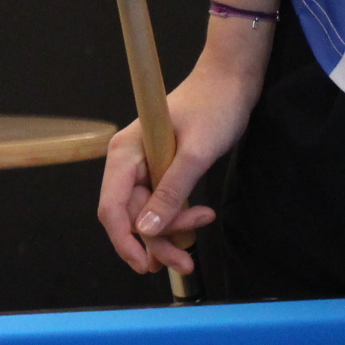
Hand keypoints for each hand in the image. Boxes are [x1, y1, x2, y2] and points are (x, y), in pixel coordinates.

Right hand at [94, 44, 266, 276]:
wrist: (232, 79)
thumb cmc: (215, 106)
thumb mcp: (197, 151)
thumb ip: (172, 190)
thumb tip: (147, 230)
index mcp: (125, 153)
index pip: (112, 208)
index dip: (125, 241)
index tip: (147, 265)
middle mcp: (128, 161)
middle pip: (131, 216)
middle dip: (157, 241)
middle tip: (187, 261)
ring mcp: (144, 166)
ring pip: (148, 214)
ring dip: (171, 230)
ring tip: (202, 227)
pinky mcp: (161, 169)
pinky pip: (162, 203)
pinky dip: (178, 216)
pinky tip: (199, 217)